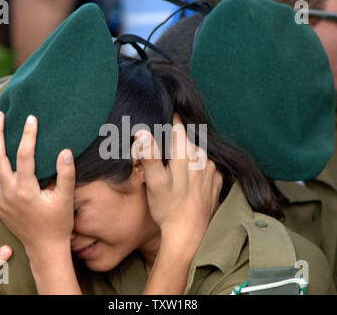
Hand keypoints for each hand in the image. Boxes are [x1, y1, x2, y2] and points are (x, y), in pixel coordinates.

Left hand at [0, 111, 75, 254]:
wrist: (44, 247)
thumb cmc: (57, 223)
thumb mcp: (66, 199)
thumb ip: (66, 175)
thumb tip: (65, 152)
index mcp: (26, 190)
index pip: (24, 155)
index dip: (28, 135)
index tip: (31, 118)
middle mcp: (8, 193)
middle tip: (0, 116)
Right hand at [133, 114, 222, 249]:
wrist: (189, 234)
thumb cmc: (168, 208)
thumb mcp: (154, 182)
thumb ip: (149, 155)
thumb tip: (142, 132)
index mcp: (186, 153)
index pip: (178, 126)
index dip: (168, 122)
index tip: (161, 123)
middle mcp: (203, 157)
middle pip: (186, 141)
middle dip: (174, 145)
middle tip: (163, 160)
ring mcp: (212, 169)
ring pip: (196, 154)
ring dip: (186, 158)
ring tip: (175, 174)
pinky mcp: (216, 181)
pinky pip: (205, 167)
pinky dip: (196, 169)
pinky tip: (187, 183)